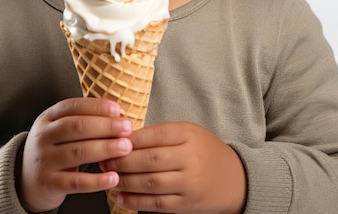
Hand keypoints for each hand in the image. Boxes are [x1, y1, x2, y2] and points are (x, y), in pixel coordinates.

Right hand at [17, 98, 132, 212]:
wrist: (25, 180)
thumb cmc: (52, 149)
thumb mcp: (59, 129)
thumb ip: (82, 119)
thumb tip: (116, 112)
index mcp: (47, 118)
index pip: (72, 106)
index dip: (96, 106)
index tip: (117, 110)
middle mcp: (43, 137)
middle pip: (76, 127)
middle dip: (105, 126)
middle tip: (126, 128)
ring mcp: (44, 160)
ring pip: (77, 152)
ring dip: (105, 149)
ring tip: (125, 148)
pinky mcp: (49, 183)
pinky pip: (75, 182)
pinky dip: (96, 181)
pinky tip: (113, 177)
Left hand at [101, 121, 246, 213]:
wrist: (235, 178)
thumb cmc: (204, 150)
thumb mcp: (187, 132)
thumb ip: (160, 133)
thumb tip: (125, 136)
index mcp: (188, 135)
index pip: (154, 136)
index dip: (129, 140)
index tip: (110, 140)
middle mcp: (190, 158)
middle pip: (149, 160)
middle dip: (121, 161)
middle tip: (102, 159)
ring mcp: (189, 183)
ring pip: (150, 183)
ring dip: (124, 181)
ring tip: (108, 177)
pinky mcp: (187, 205)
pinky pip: (157, 204)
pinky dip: (135, 201)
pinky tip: (120, 196)